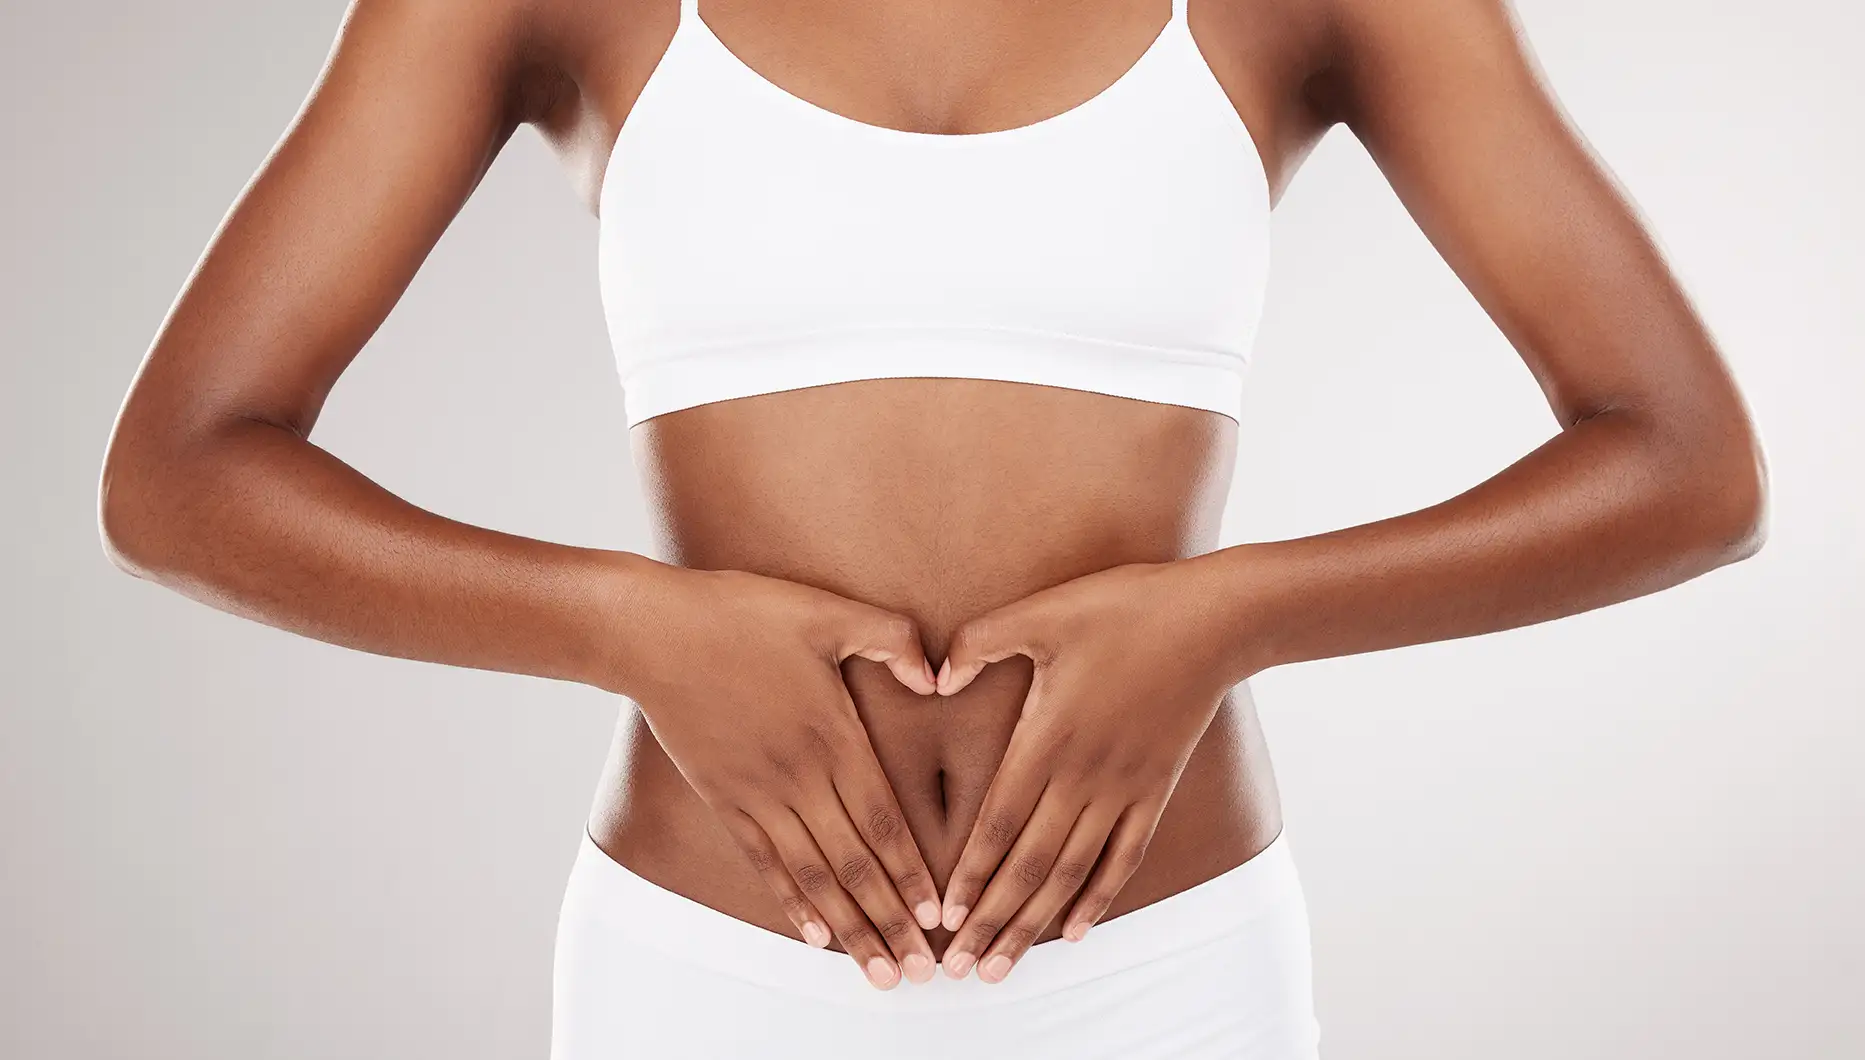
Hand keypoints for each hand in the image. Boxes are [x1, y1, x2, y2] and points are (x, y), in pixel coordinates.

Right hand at [600, 562, 945, 988]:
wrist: (653, 632)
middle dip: (890, 922)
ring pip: (813, 876)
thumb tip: (938, 677)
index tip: (936, 916)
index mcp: (832, 735)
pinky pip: (764, 863)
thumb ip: (891, 638)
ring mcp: (758, 793)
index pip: (882, 821)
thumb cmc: (742, 613)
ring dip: (849, 928)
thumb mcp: (827, 610)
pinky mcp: (725, 798)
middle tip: (921, 971)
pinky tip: (814, 936)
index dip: (911, 872)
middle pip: (853, 864)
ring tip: (878, 971)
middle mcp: (798, 777)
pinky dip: (792, 903)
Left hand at [931, 556, 1250, 982]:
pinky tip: (1077, 930)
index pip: (1000, 822)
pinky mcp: (1155, 789)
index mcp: (1049, 735)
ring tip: (1003, 965)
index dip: (970, 874)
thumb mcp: (1043, 611)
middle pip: (1031, 864)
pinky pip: (1124, 858)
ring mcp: (1124, 787)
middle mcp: (1085, 774)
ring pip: (1072, 873)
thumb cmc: (1123, 606)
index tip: (943, 918)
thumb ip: (981, 643)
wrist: (1214, 619)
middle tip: (960, 968)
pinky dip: (1098, 897)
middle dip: (992, 920)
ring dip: (1035, 923)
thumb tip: (935, 680)